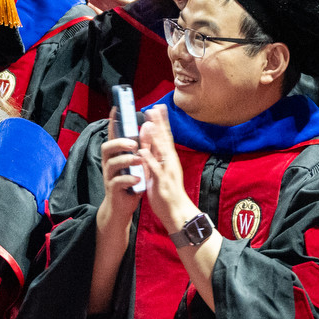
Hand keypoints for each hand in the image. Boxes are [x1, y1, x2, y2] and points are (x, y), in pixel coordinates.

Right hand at [93, 113, 145, 237]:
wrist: (123, 207)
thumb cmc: (131, 182)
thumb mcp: (139, 162)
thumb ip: (143, 145)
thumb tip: (148, 125)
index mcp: (116, 155)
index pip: (113, 135)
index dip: (113, 122)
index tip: (116, 108)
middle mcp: (110, 163)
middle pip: (107, 148)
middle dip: (119, 143)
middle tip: (133, 144)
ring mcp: (109, 176)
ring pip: (112, 164)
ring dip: (126, 160)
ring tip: (139, 160)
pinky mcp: (112, 189)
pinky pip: (116, 182)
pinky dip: (128, 179)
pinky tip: (138, 179)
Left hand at [139, 104, 197, 234]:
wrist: (176, 210)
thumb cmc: (167, 190)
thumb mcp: (159, 169)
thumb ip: (153, 154)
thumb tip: (149, 141)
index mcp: (169, 158)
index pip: (166, 136)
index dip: (162, 121)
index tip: (157, 107)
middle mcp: (170, 161)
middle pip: (165, 139)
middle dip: (159, 123)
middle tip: (154, 108)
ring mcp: (167, 170)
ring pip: (161, 152)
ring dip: (154, 138)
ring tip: (148, 124)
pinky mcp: (162, 182)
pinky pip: (154, 169)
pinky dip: (149, 160)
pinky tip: (142, 151)